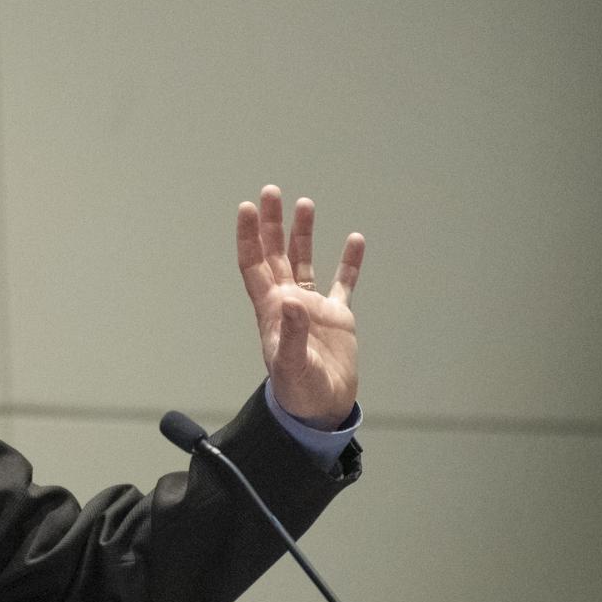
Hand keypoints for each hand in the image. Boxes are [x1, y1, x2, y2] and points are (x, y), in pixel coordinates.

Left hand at [236, 185, 364, 427]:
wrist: (321, 409)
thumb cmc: (298, 392)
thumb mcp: (291, 365)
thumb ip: (291, 334)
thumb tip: (291, 301)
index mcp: (270, 310)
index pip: (254, 264)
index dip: (249, 236)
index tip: (248, 207)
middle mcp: (288, 302)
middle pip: (275, 254)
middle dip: (271, 223)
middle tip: (272, 191)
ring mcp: (312, 308)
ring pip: (304, 261)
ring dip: (303, 234)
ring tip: (304, 204)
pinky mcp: (337, 317)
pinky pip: (342, 282)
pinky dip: (348, 262)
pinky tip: (354, 240)